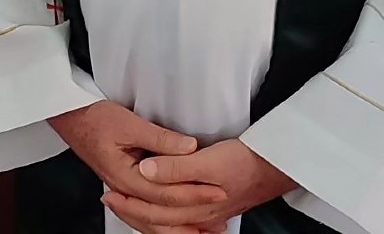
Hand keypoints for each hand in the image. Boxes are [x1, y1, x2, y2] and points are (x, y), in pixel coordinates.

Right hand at [50, 102, 226, 233]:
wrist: (70, 117)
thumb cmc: (94, 118)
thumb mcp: (129, 123)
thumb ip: (160, 138)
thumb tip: (189, 147)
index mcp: (125, 177)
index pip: (167, 193)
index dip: (195, 192)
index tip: (218, 189)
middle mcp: (124, 190)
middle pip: (163, 213)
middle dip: (194, 213)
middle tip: (220, 211)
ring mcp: (124, 191)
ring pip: (154, 221)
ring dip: (181, 226)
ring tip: (206, 229)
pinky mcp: (125, 187)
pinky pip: (147, 213)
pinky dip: (165, 222)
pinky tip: (177, 223)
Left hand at [104, 138, 293, 232]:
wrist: (274, 166)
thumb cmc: (243, 162)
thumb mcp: (206, 160)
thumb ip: (174, 167)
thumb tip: (145, 172)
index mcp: (193, 206)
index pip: (153, 212)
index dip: (129, 203)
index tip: (109, 193)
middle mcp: (200, 216)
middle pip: (159, 222)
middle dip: (133, 212)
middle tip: (110, 200)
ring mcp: (208, 215)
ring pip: (171, 223)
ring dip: (148, 216)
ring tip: (129, 205)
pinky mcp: (215, 207)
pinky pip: (184, 220)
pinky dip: (169, 219)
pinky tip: (165, 216)